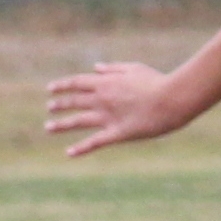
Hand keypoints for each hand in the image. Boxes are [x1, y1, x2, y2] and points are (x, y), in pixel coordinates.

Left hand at [44, 59, 185, 157]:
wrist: (171, 99)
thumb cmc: (156, 81)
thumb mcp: (134, 68)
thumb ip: (113, 68)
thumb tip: (96, 67)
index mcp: (105, 82)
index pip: (77, 83)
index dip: (62, 86)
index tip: (50, 89)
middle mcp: (101, 99)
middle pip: (74, 102)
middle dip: (60, 104)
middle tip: (50, 108)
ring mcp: (107, 117)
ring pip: (78, 121)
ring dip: (61, 124)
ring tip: (48, 127)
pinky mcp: (117, 133)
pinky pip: (95, 142)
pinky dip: (81, 148)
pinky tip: (69, 153)